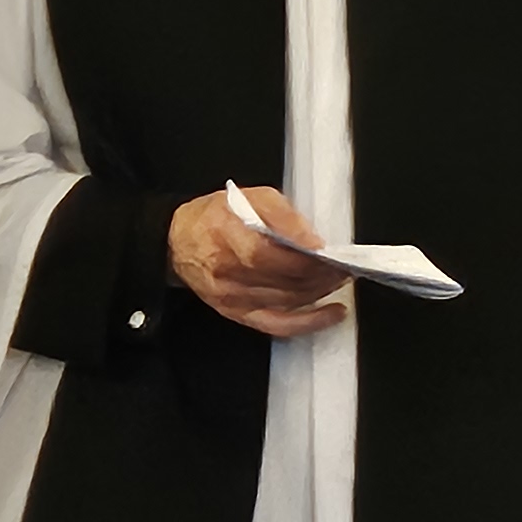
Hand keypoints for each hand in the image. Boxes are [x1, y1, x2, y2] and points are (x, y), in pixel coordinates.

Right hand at [170, 187, 349, 338]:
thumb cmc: (216, 216)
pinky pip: (279, 324)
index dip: (305, 257)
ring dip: (320, 292)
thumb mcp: (250, 197)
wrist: (178, 240)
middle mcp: (226, 270)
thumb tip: (311, 240)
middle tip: (343, 265)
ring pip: (288, 300)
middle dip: (321, 274)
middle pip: (283, 279)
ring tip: (339, 279)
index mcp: (226, 235)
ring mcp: (231, 296)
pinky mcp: (237, 313)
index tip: (330, 253)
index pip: (270, 253)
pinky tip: (332, 313)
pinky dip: (310, 322)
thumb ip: (282, 216)